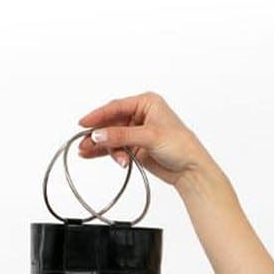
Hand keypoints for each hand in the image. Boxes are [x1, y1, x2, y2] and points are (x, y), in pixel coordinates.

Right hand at [74, 90, 209, 190]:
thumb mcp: (150, 137)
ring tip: (88, 153)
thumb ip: (122, 136)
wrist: (191, 169)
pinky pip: (115, 148)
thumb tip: (98, 135)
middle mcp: (140, 115)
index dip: (98, 115)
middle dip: (98, 134)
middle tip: (84, 143)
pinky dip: (105, 153)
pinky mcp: (134, 147)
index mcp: (146, 103)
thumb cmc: (181, 146)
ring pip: (111, 137)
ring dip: (102, 146)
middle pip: (111, 122)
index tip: (83, 123)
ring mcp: (136, 132)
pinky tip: (92, 155)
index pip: (116, 106)